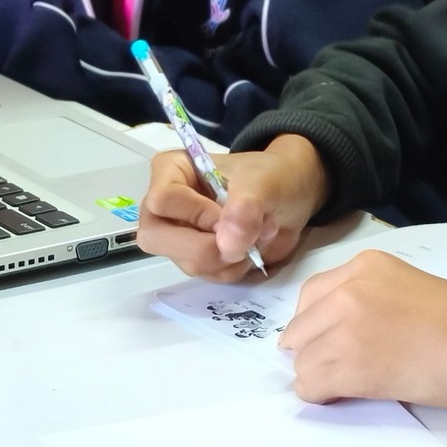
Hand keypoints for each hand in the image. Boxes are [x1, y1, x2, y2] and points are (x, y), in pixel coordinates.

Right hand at [138, 134, 327, 281]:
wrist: (290, 198)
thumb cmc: (271, 177)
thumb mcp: (264, 182)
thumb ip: (245, 207)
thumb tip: (227, 244)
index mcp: (171, 170)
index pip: (162, 200)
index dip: (196, 214)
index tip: (228, 214)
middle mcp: (165, 205)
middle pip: (156, 238)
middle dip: (205, 246)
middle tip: (241, 237)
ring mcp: (178, 235)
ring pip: (186, 262)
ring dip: (228, 258)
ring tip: (255, 236)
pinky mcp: (195, 258)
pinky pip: (207, 276)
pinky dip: (235, 269)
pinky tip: (250, 250)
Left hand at [281, 251, 446, 408]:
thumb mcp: (406, 289)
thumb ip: (368, 301)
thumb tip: (340, 335)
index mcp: (363, 266)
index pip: (310, 298)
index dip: (317, 326)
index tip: (331, 343)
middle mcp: (348, 289)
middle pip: (298, 331)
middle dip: (313, 352)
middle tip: (339, 369)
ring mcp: (347, 326)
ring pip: (302, 361)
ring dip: (318, 376)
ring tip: (347, 386)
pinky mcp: (352, 365)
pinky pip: (310, 385)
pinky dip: (320, 395)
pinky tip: (342, 396)